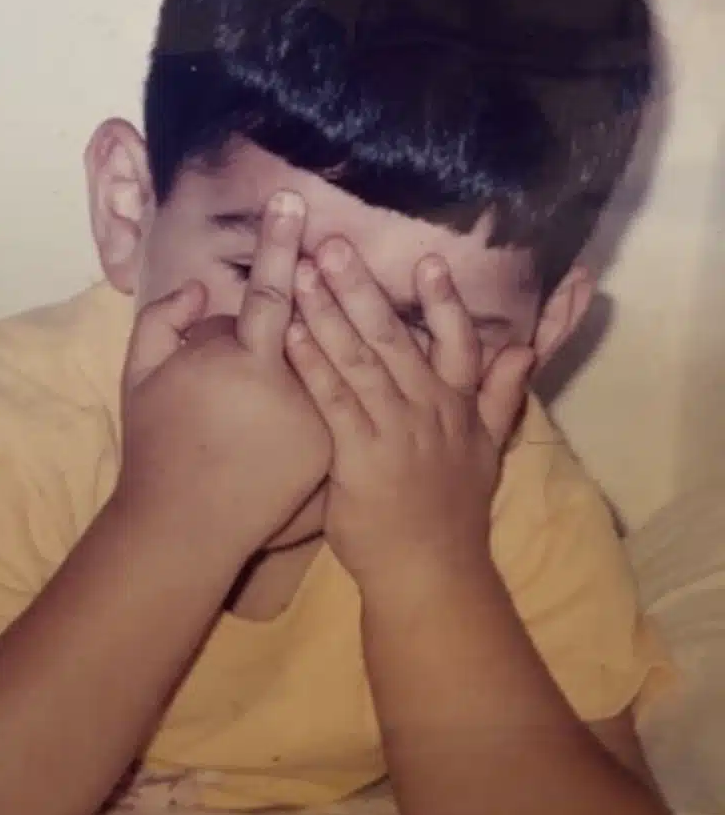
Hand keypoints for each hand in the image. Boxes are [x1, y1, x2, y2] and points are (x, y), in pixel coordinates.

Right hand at [115, 192, 331, 560]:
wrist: (185, 526)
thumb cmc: (156, 446)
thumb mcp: (138, 376)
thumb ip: (163, 320)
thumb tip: (200, 286)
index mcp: (244, 364)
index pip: (268, 291)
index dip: (279, 243)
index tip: (292, 202)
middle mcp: (294, 388)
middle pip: (312, 319)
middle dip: (327, 272)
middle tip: (334, 236)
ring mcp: (321, 421)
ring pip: (328, 358)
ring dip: (345, 322)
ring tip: (354, 294)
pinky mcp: (334, 450)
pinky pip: (340, 396)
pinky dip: (347, 375)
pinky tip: (358, 360)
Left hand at [285, 240, 533, 589]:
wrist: (430, 570)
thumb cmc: (452, 508)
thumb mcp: (488, 449)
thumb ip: (502, 395)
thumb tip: (525, 349)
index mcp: (457, 404)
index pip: (457, 342)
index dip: (443, 301)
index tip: (427, 259)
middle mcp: (428, 408)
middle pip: (393, 338)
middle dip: (360, 287)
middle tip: (331, 244)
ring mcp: (393, 430)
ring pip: (359, 360)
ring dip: (328, 313)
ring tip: (301, 273)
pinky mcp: (358, 454)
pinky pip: (332, 400)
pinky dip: (311, 365)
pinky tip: (289, 334)